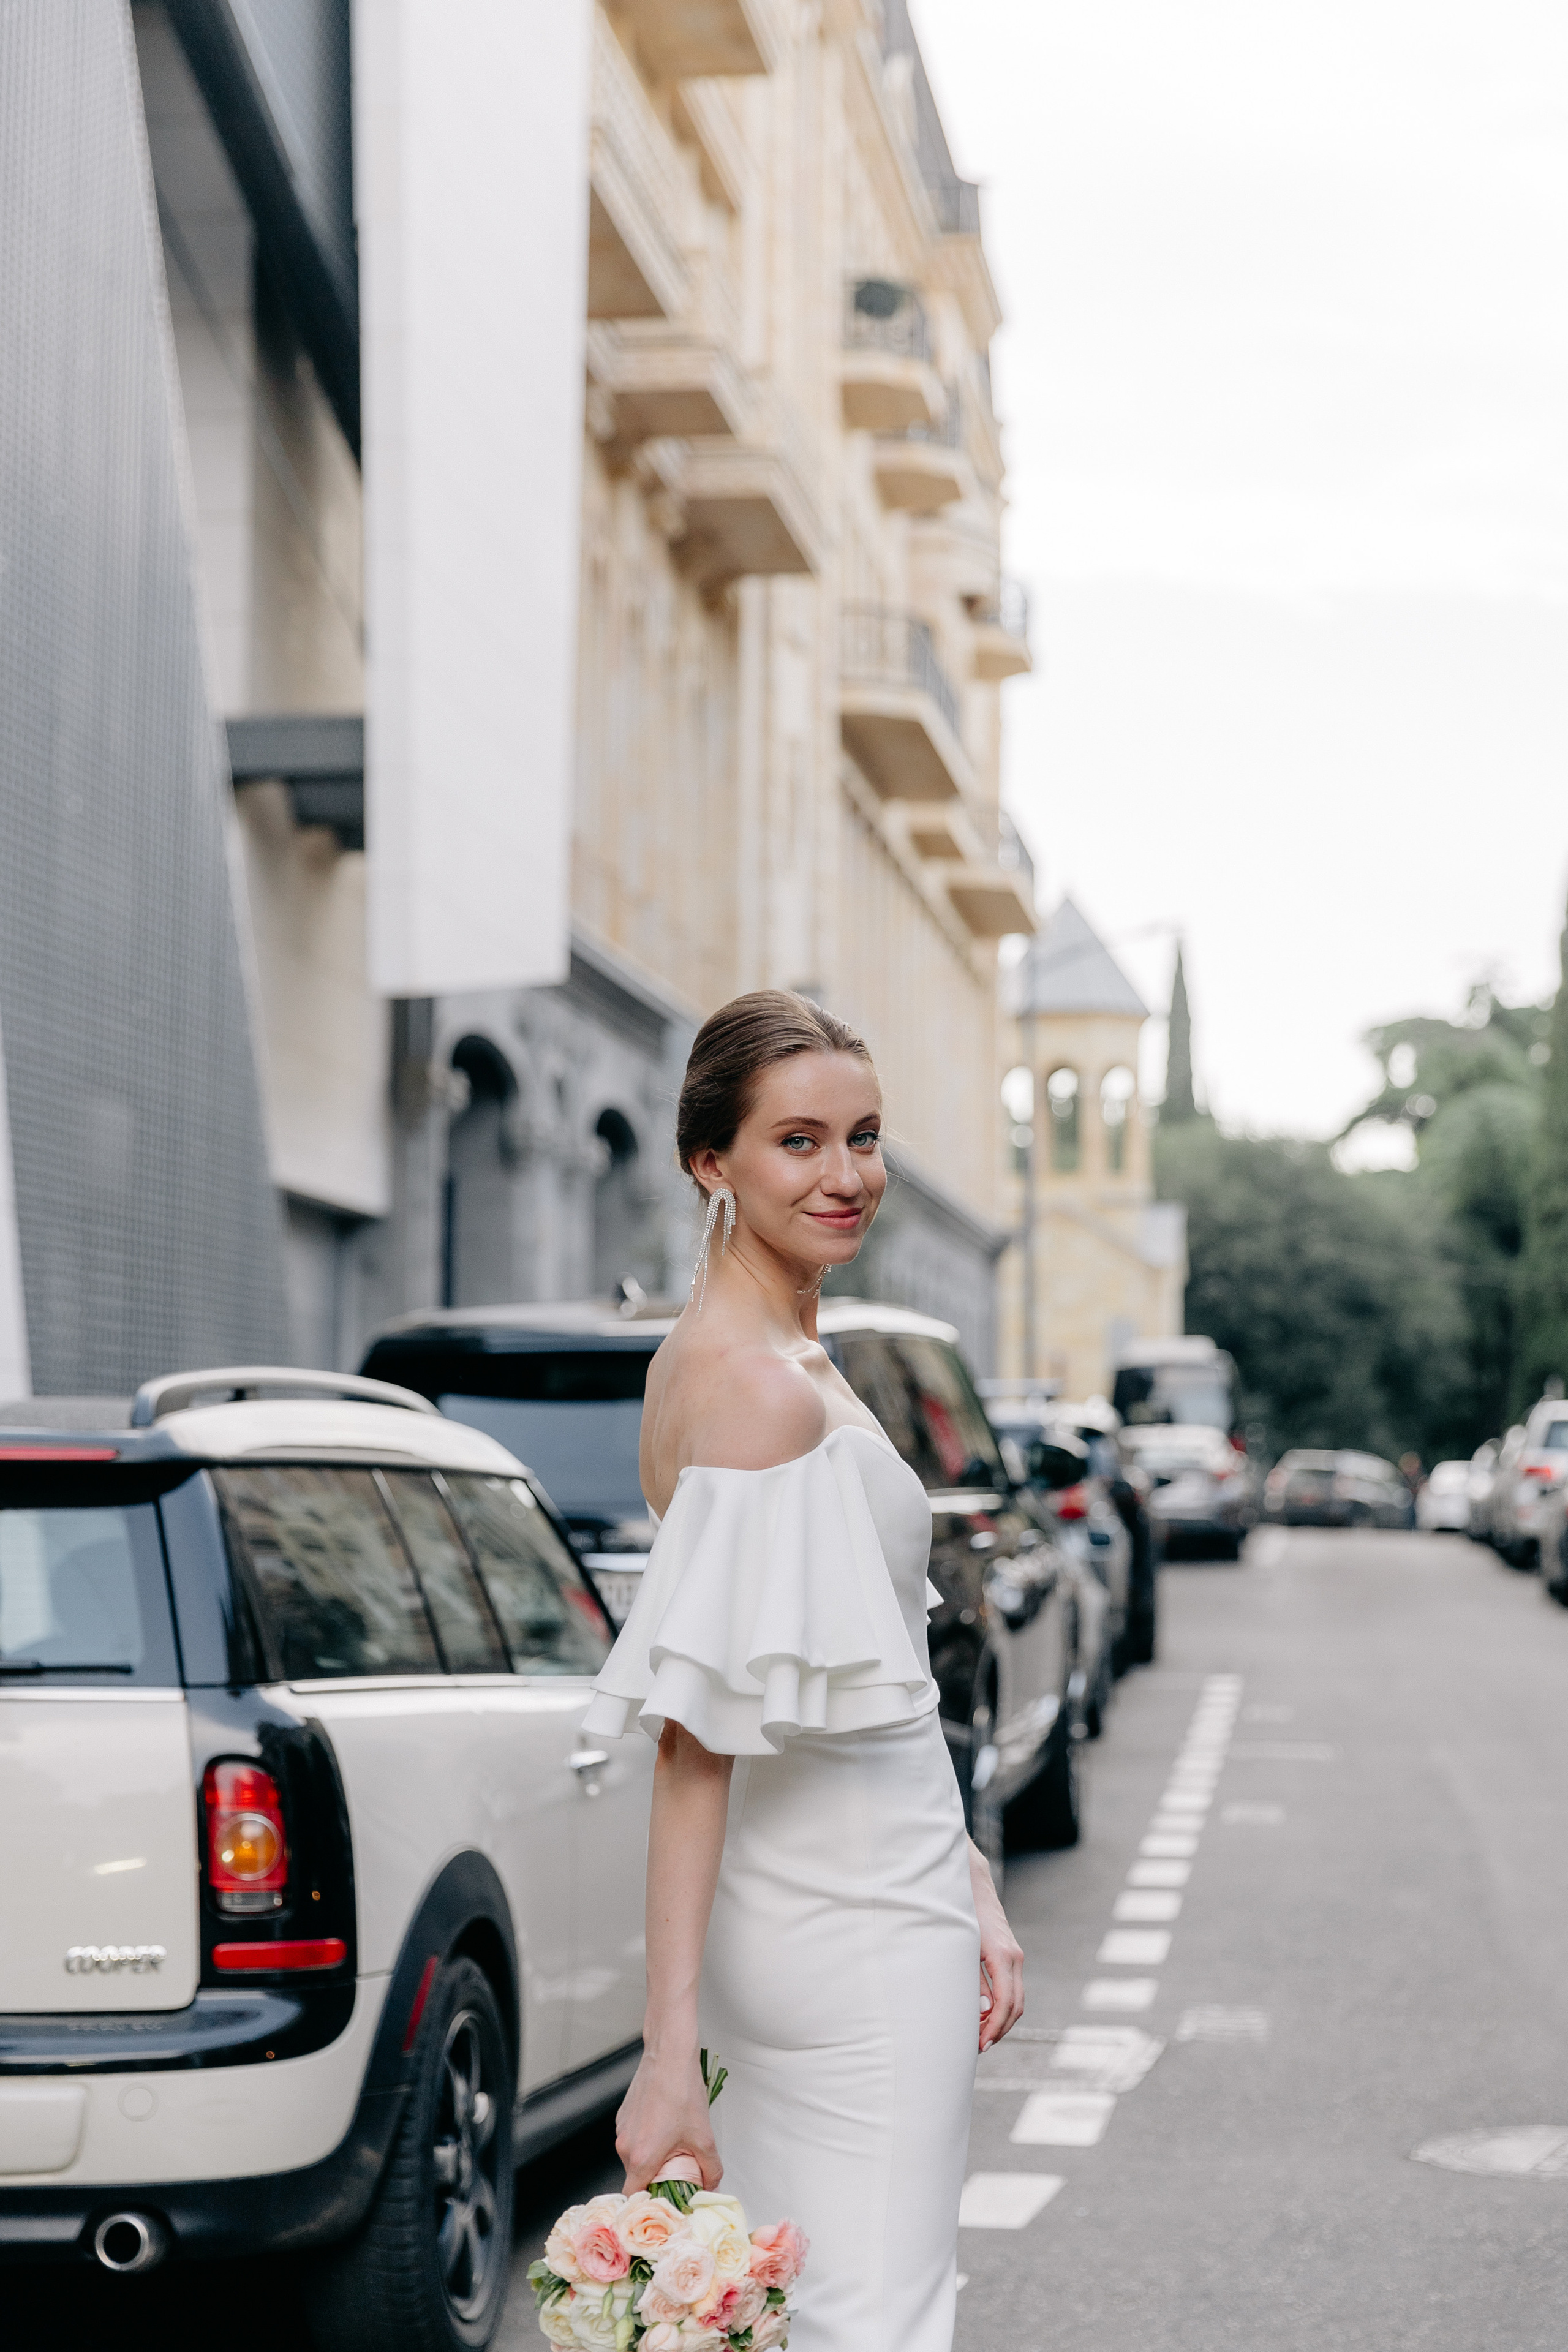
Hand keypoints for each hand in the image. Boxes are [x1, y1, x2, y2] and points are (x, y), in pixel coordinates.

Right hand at [615, 2041, 722, 2191]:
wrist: (669, 2055)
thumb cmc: (682, 2092)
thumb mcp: (704, 2137)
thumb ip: (710, 2169)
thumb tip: (711, 2186)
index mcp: (641, 2157)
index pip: (634, 2198)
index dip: (648, 2205)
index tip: (662, 2203)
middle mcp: (625, 2145)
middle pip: (636, 2176)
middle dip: (656, 2178)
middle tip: (678, 2171)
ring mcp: (622, 2129)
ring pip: (635, 2155)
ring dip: (652, 2156)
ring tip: (674, 2143)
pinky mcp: (623, 2115)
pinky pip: (633, 2137)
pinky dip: (647, 2139)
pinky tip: (666, 2125)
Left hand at [969, 1841, 1024, 2051]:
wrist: (970, 1880)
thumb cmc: (959, 1910)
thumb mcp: (961, 1946)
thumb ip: (972, 1979)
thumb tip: (982, 2011)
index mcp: (1003, 1956)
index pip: (1006, 2003)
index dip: (995, 2028)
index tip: (981, 2045)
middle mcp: (1014, 1956)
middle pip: (1016, 2006)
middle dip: (999, 2029)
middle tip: (977, 2047)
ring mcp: (1014, 1954)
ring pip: (1016, 1998)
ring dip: (1000, 2019)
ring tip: (977, 2034)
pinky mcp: (1009, 1953)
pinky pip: (1011, 1986)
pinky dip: (1001, 2004)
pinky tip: (981, 2012)